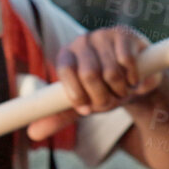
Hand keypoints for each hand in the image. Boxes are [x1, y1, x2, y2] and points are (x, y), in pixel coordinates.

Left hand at [27, 25, 160, 141]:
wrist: (134, 82)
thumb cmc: (103, 91)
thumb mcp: (81, 104)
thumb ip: (59, 117)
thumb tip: (33, 134)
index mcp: (66, 56)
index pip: (65, 71)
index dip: (77, 94)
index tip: (87, 109)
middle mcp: (81, 42)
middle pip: (89, 75)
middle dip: (102, 97)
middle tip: (110, 102)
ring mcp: (102, 35)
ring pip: (111, 72)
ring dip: (120, 91)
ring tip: (122, 91)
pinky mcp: (124, 34)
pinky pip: (127, 62)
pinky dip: (133, 79)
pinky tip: (133, 80)